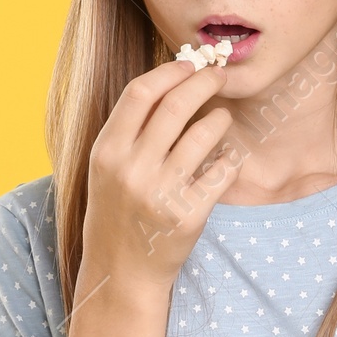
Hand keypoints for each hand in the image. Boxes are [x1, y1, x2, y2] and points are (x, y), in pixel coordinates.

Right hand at [81, 57, 244, 289]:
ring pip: (205, 133)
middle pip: (176, 105)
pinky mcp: (189, 215)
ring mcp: (161, 192)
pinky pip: (222, 171)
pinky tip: (226, 158)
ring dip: (220, 118)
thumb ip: (129, 130)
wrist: (121, 272)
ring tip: (222, 118)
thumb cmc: (117, 211)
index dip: (170, 71)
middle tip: (219, 75)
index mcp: (106, 151)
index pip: (140, 93)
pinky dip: (229, 158)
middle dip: (204, 81)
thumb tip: (169, 82)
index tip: (189, 64)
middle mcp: (131, 168)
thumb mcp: (107, 168)